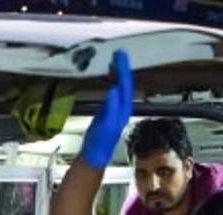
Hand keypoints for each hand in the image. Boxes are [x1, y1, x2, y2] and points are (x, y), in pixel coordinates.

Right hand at [80, 50, 132, 169]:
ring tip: (114, 60)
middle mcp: (123, 107)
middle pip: (126, 83)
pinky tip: (109, 76)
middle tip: (118, 53)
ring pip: (121, 86)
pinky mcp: (110, 109)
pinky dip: (112, 80)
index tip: (120, 56)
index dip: (124, 70)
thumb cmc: (100, 141)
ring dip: (119, 73)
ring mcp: (117, 107)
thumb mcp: (106, 124)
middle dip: (123, 68)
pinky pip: (114, 90)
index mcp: (123, 108)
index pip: (126, 85)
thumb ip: (111, 107)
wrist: (95, 153)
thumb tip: (115, 89)